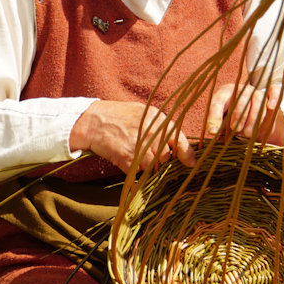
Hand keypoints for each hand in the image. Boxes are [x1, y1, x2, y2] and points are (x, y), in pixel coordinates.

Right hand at [69, 100, 195, 172]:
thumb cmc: (118, 116)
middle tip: (145, 151)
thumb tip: (173, 141)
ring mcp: (140, 145)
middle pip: (165, 156)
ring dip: (145, 164)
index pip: (179, 138)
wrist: (93, 121)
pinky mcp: (128, 157)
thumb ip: (158, 125)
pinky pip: (138, 170)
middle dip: (158, 158)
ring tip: (132, 151)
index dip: (187, 153)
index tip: (191, 163)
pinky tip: (124, 155)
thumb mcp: (142, 112)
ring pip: (152, 166)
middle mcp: (151, 132)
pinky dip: (132, 167)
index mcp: (157, 118)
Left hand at [206, 83, 283, 145]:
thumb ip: (217, 126)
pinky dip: (273, 97)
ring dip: (253, 118)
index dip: (214, 116)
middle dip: (238, 117)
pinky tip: (270, 106)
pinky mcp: (270, 96)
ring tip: (247, 134)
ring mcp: (256, 92)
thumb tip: (212, 131)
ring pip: (257, 100)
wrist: (252, 119)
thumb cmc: (233, 121)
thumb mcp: (223, 124)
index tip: (213, 131)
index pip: (218, 101)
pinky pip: (274, 91)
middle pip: (240, 99)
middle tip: (236, 130)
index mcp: (225, 93)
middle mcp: (241, 90)